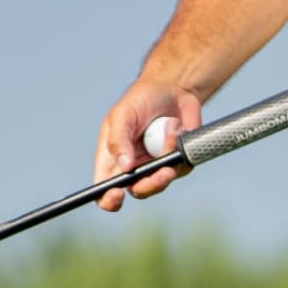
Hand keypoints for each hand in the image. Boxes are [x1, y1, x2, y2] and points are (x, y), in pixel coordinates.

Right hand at [93, 80, 202, 210]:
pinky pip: (182, 166)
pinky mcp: (178, 160)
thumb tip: (125, 167)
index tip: (117, 195)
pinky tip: (177, 127)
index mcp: (112, 160)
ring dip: (168, 159)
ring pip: (162, 181)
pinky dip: (180, 147)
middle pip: (139, 191)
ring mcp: (157, 165)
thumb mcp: (123, 115)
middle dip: (151, 185)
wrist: (173, 87)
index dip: (108, 199)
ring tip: (171, 129)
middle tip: (163, 172)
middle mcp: (134, 168)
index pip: (105, 191)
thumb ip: (118, 140)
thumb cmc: (140, 100)